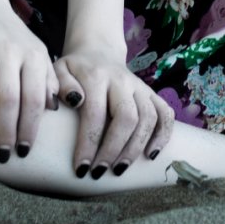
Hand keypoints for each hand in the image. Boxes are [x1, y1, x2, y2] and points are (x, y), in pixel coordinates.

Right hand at [0, 0, 58, 163]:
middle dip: (7, 129)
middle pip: (9, 95)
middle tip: (3, 154)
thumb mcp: (35, 55)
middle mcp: (10, 48)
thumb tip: (55, 110)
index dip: (30, 126)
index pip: (34, 97)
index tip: (24, 151)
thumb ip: (45, 80)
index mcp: (33, 55)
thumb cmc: (11, 39)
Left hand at [55, 43, 173, 180]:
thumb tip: (74, 101)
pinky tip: (150, 154)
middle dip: (114, 149)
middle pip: (127, 117)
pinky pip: (165, 113)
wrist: (98, 51)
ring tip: (120, 169)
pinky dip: (163, 135)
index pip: (95, 113)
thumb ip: (61, 84)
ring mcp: (140, 87)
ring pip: (148, 118)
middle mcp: (122, 80)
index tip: (80, 168)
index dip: (89, 143)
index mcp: (96, 76)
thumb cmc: (75, 70)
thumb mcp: (59, 71)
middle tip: (100, 171)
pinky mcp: (151, 93)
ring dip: (136, 147)